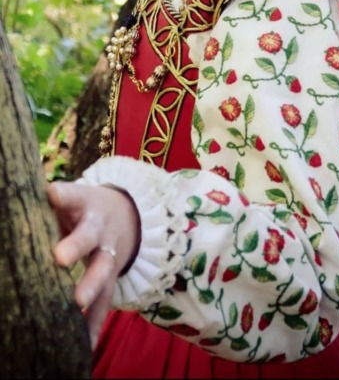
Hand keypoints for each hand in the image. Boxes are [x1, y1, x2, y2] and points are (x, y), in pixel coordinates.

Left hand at [47, 181, 139, 347]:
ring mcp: (108, 253)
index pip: (72, 196)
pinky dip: (95, 323)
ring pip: (101, 270)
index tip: (52, 194)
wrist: (128, 215)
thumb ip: (48, 208)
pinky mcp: (112, 277)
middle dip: (75, 247)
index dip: (63, 196)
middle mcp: (98, 228)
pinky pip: (105, 302)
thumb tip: (10, 215)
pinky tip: (84, 344)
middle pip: (88, 236)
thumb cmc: (83, 208)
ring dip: (90, 287)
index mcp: (83, 203)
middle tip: (60, 258)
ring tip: (78, 302)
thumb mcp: (71, 199)